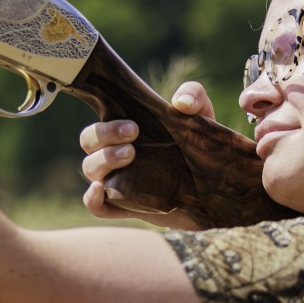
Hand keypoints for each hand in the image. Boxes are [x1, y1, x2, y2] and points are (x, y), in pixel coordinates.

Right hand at [79, 81, 215, 229]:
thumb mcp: (201, 115)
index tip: (133, 124)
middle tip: (134, 133)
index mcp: (126, 128)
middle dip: (105, 134)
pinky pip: (97, 206)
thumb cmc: (199, 145)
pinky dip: (92, 198)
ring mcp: (118, 180)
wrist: (214, 186)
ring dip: (103, 160)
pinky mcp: (126, 206)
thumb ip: (194, 96)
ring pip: (89, 168)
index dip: (101, 115)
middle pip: (89, 140)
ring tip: (130, 155)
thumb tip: (180, 102)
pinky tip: (100, 189)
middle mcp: (116, 152)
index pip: (101, 117)